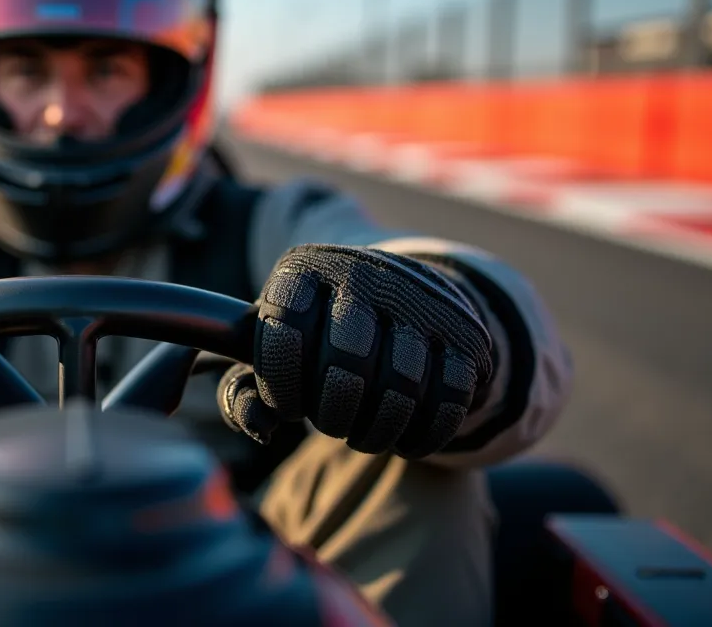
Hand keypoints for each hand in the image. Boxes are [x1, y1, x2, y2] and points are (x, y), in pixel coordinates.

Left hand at [219, 244, 494, 458]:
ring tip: (361, 434)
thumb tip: (261, 428)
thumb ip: (244, 392)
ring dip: (375, 431)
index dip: (281, 385)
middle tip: (330, 424)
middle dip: (333, 413)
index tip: (288, 405)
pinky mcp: (467, 331)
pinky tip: (402, 440)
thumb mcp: (272, 352)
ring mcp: (421, 298)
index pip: (284, 332)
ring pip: (400, 385)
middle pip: (347, 362)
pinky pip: (448, 400)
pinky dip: (421, 436)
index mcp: (302, 269)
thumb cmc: (316, 338)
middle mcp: (364, 271)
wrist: (397, 300)